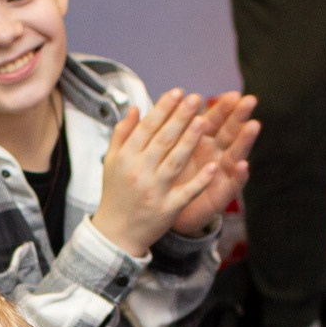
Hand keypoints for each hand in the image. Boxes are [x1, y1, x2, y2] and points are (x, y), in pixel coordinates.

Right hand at [89, 89, 216, 256]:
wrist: (115, 234)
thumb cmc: (115, 193)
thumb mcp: (111, 162)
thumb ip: (122, 134)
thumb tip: (133, 108)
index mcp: (125, 158)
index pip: (146, 128)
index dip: (162, 109)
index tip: (177, 92)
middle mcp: (138, 172)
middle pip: (162, 141)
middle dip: (180, 118)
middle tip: (196, 98)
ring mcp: (153, 191)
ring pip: (174, 162)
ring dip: (190, 142)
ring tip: (205, 121)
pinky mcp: (167, 209)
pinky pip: (186, 193)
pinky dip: (200, 181)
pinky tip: (214, 167)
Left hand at [167, 93, 258, 236]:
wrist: (164, 208)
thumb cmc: (169, 175)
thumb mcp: (167, 148)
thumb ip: (171, 124)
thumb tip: (166, 97)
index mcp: (201, 139)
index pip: (214, 119)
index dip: (223, 107)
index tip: (232, 94)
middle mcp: (215, 152)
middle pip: (230, 131)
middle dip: (239, 115)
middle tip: (249, 100)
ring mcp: (221, 171)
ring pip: (236, 152)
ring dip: (245, 139)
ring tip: (253, 126)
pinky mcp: (223, 192)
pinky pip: (233, 183)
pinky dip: (238, 175)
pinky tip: (242, 166)